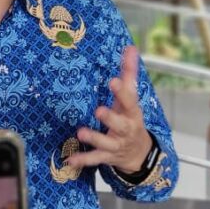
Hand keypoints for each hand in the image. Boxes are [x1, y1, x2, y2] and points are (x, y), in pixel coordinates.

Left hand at [67, 46, 153, 173]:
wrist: (139, 152)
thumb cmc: (131, 118)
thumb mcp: (131, 98)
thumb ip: (129, 73)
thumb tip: (130, 48)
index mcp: (132, 113)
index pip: (129, 101)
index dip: (122, 92)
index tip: (113, 81)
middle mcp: (125, 129)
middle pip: (120, 125)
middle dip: (110, 118)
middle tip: (99, 110)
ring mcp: (116, 144)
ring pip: (106, 143)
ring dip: (94, 138)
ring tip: (81, 133)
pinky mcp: (106, 156)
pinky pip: (94, 159)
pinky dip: (83, 160)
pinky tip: (70, 159)